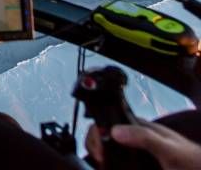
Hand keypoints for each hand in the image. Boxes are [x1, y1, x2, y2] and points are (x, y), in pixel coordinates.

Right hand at [86, 121, 200, 169]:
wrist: (200, 169)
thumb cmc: (191, 161)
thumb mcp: (169, 149)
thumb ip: (144, 138)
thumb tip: (114, 131)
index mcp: (139, 128)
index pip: (108, 122)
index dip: (97, 134)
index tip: (100, 153)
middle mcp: (134, 138)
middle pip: (104, 137)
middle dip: (95, 147)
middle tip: (101, 162)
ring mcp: (136, 152)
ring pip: (110, 151)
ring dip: (102, 158)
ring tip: (103, 166)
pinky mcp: (138, 165)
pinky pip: (119, 164)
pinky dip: (111, 166)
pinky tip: (110, 168)